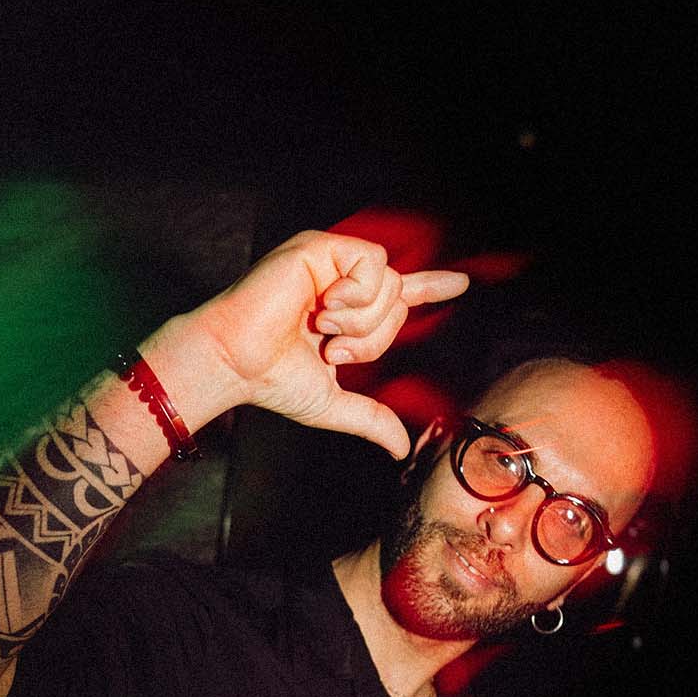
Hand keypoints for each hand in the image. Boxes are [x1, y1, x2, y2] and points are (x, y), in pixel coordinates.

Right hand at [184, 230, 467, 457]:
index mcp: (346, 312)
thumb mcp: (333, 403)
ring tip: (321, 328)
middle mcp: (341, 282)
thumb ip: (371, 418)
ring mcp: (331, 262)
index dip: (431, 288)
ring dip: (360, 320)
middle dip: (372, 337)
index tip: (461, 285)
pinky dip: (354, 295)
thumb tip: (401, 449)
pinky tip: (323, 306)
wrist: (237, 362)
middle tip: (330, 348)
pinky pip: (372, 265)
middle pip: (399, 300)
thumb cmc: (272, 379)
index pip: (398, 296)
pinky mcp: (321, 247)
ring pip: (389, 284)